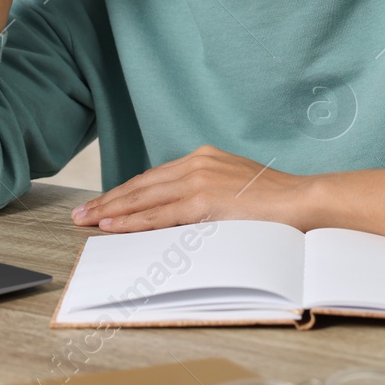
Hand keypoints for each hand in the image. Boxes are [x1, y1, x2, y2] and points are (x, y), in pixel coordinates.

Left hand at [70, 144, 309, 232]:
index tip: (102, 203)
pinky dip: (132, 221)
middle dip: (108, 201)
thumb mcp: (235, 189)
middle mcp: (197, 163)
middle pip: (141, 185)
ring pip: (143, 198)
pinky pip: (159, 214)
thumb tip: (184, 213)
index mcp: (203, 158)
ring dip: (111, 211)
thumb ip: (209, 194)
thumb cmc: (276, 202)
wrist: (304, 201)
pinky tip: (111, 226)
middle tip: (80, 213)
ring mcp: (199, 179)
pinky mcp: (204, 199)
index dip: (125, 192)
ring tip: (85, 221)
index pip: (153, 178)